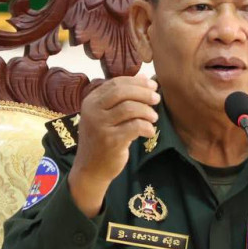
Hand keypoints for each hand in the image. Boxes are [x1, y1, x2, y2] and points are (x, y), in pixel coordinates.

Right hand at [68, 75, 159, 216]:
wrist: (90, 169)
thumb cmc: (101, 140)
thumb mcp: (104, 116)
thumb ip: (119, 99)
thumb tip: (144, 79)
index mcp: (91, 101)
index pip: (116, 83)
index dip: (137, 82)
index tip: (152, 85)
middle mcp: (93, 111)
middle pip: (123, 92)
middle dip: (144, 93)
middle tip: (156, 98)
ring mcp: (100, 126)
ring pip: (130, 108)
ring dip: (147, 111)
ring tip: (154, 117)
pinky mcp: (111, 141)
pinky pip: (135, 127)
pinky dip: (147, 127)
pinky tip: (150, 132)